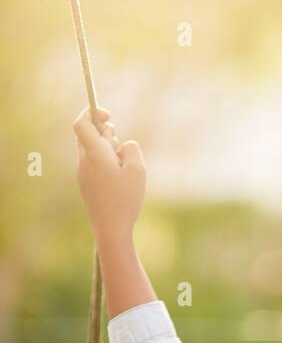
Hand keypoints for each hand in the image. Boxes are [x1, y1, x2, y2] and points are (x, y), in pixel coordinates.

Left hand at [74, 106, 145, 243]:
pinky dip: (105, 164)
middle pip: (87, 135)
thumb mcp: (138, 170)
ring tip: (122, 166)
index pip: (82, 123)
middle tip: (120, 146)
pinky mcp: (86, 185)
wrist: (111, 229)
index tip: (108, 115)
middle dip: (105, 133)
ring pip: (90, 150)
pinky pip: (93, 165)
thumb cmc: (125, 200)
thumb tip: (124, 145)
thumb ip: (132, 149)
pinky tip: (119, 180)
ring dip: (106, 149)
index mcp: (94, 153)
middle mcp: (84, 161)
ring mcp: (82, 173)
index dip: (93, 112)